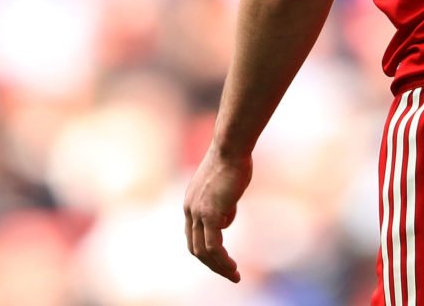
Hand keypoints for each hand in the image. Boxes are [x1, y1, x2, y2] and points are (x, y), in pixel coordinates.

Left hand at [184, 146, 252, 282]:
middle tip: (229, 273)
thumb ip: (224, 205)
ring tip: (234, 275)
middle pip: (194, 247)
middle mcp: (190, 209)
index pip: (193, 235)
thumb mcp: (226, 188)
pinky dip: (222, 260)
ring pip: (202, 251)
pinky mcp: (210, 213)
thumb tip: (225, 220)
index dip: (206, 250)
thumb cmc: (233, 162)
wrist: (231, 147)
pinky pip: (214, 245)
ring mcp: (198, 212)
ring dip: (218, 267)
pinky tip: (233, 267)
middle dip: (211, 264)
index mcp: (191, 203)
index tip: (222, 260)